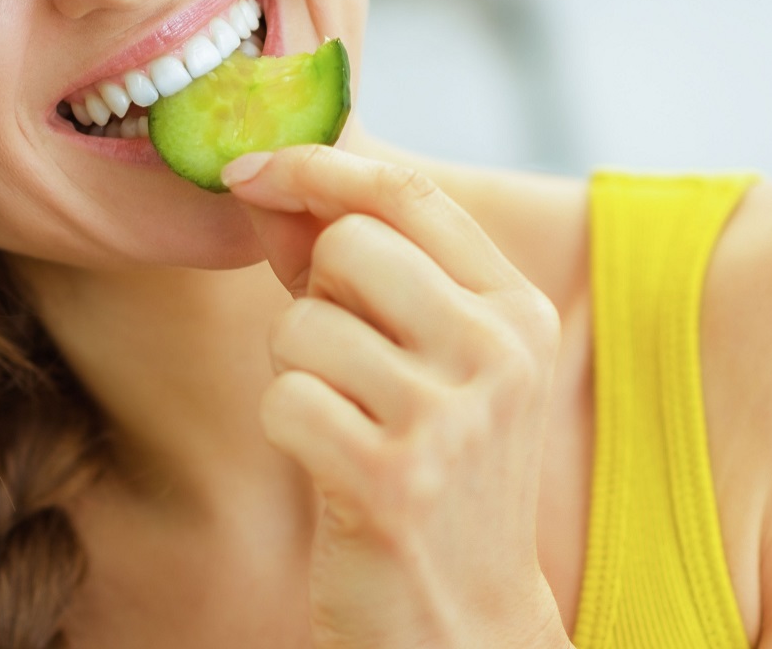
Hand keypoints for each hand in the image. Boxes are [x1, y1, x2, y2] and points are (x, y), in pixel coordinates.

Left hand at [223, 146, 572, 648]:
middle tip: (344, 360)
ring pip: (303, 325)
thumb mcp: (422, 357)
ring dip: (297, 370)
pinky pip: (284, 399)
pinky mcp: (392, 480)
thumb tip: (263, 179)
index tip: (254, 170)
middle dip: (314, 294)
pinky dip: (285, 425)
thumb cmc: (429, 472)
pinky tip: (330, 463)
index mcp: (517, 310)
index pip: (410, 195)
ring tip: (345, 420)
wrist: (462, 622)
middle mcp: (498, 353)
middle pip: (347, 245)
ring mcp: (450, 418)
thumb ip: (352, 265)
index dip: (319, 168)